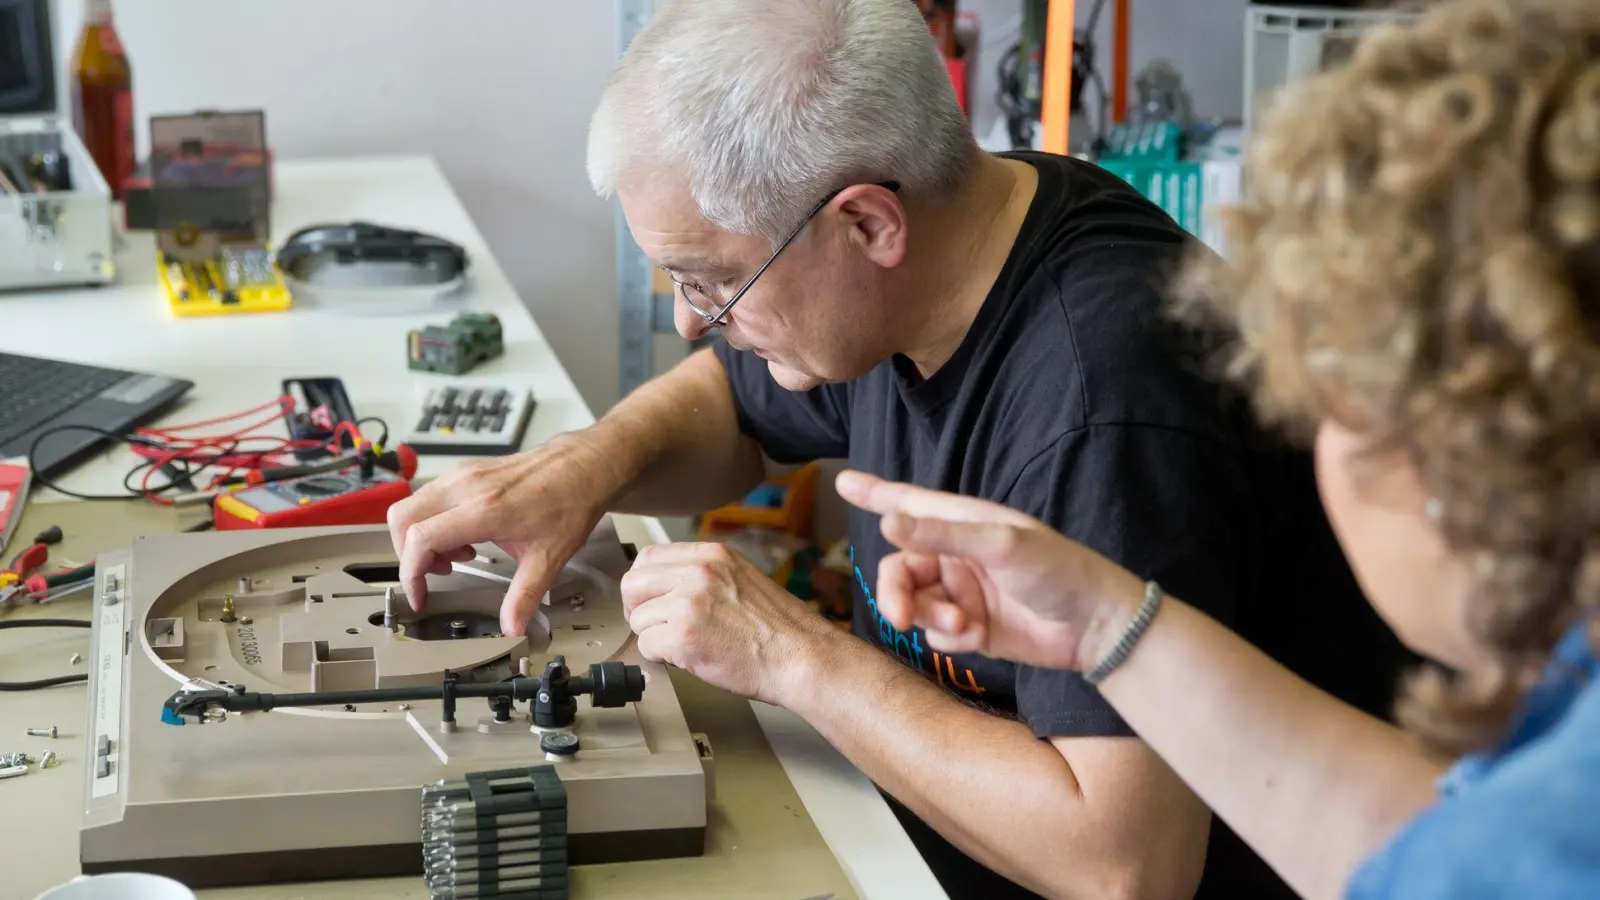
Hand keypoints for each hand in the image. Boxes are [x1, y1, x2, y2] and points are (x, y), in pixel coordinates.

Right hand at [387, 435, 620, 636]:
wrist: (582, 467)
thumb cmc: (569, 503)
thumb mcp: (548, 559)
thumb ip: (524, 597)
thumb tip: (510, 627)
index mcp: (483, 510)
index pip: (421, 539)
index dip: (411, 573)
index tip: (420, 595)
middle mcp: (465, 487)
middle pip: (402, 519)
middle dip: (409, 555)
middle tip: (437, 574)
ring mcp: (463, 475)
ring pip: (413, 506)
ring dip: (422, 537)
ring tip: (458, 556)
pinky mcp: (466, 471)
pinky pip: (430, 497)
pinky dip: (434, 521)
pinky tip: (465, 537)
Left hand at [621, 541, 834, 705]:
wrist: (801, 656)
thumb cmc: (780, 629)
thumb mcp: (742, 578)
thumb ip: (705, 575)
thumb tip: (669, 586)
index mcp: (713, 555)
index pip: (650, 556)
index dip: (644, 583)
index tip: (649, 598)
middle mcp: (698, 572)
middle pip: (632, 583)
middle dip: (637, 609)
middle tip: (652, 625)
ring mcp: (688, 602)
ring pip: (638, 619)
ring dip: (654, 636)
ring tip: (683, 645)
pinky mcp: (683, 636)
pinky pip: (646, 646)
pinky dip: (662, 657)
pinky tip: (688, 658)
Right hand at [835, 470, 1144, 671]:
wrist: (1097, 628)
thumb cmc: (1060, 570)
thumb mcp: (1002, 545)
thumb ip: (943, 534)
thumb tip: (889, 521)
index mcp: (965, 523)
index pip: (910, 504)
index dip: (876, 493)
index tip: (842, 482)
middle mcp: (958, 555)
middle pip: (900, 568)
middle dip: (896, 593)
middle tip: (900, 616)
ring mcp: (962, 593)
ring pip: (914, 604)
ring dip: (929, 618)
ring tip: (962, 626)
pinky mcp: (970, 629)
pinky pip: (936, 634)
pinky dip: (948, 638)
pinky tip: (976, 637)